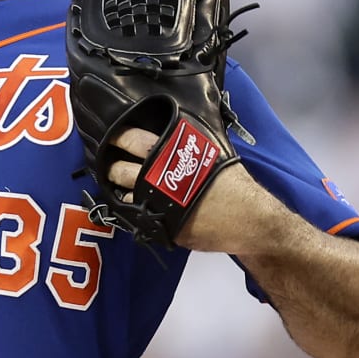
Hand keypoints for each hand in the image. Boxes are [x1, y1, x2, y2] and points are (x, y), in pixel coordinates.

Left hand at [105, 127, 279, 252]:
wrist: (247, 218)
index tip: (113, 138)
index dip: (119, 138)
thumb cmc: (233, 183)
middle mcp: (160, 175)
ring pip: (124, 195)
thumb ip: (187, 144)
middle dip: (111, 168)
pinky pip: (137, 217)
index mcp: (172, 152)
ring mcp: (158, 202)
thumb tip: (175, 132)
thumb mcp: (210, 152)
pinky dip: (133, 211)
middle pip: (120, 169)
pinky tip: (137, 207)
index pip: (134, 139)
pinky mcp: (161, 225)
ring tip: (121, 187)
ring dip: (119, 191)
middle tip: (111, 166)